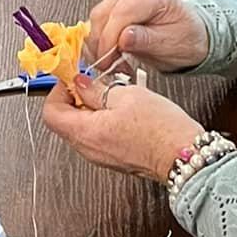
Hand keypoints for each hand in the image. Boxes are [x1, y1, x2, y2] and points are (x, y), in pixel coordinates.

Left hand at [42, 77, 203, 181]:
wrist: (185, 157)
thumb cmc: (161, 130)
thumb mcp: (126, 96)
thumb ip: (97, 89)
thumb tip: (80, 83)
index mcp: (86, 133)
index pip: (51, 113)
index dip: (58, 91)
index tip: (73, 78)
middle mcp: (90, 149)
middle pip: (65, 120)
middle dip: (76, 97)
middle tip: (95, 82)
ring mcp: (102, 156)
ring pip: (82, 127)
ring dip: (92, 107)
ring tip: (114, 93)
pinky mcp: (115, 157)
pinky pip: (98, 135)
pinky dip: (104, 118)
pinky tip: (124, 108)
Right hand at [87, 0, 208, 73]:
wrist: (191, 36)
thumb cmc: (186, 37)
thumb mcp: (171, 44)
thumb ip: (146, 40)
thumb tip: (122, 38)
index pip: (121, 12)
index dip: (109, 38)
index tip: (108, 60)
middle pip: (103, 13)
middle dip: (101, 43)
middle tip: (108, 66)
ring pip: (97, 18)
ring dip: (98, 44)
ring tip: (111, 64)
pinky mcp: (115, 8)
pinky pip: (98, 23)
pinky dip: (99, 42)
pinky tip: (109, 56)